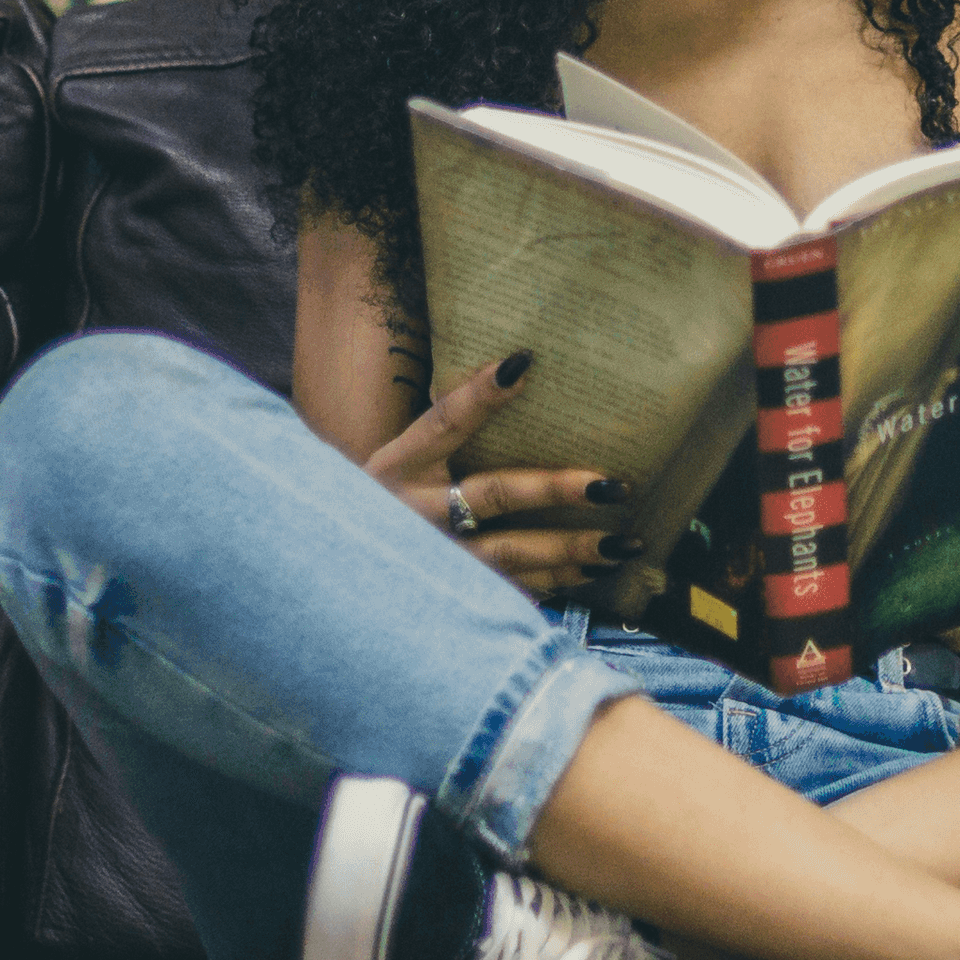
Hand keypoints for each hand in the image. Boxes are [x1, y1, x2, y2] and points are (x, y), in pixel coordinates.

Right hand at [363, 350, 642, 597]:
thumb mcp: (398, 461)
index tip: (524, 363)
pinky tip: (593, 571)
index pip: (442, 421)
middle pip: (491, 495)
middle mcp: (413, 512)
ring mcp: (431, 560)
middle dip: (555, 489)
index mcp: (397, 466)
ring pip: (509, 554)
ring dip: (569, 549)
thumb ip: (448, 428)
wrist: (335, 573)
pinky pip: (509, 591)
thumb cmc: (383, 502)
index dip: (480, 394)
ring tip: (623, 541)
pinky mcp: (448, 596)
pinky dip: (554, 583)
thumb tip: (518, 370)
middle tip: (613, 483)